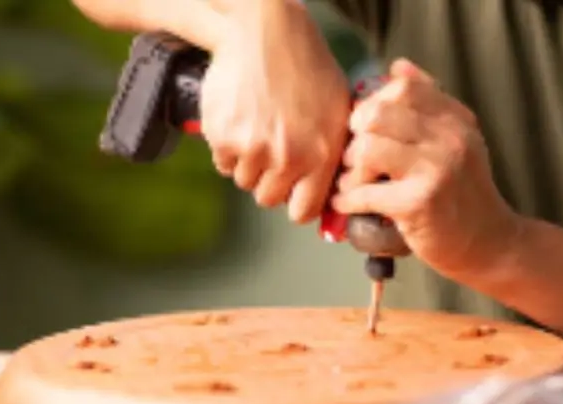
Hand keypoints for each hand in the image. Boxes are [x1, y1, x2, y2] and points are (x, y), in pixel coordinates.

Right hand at [197, 2, 350, 222]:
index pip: (303, 211)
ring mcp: (253, 148)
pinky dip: (228, 149)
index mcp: (321, 154)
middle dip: (269, 180)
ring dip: (248, 163)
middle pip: (268, 198)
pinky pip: (223, 163)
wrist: (263, 33)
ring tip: (258, 128)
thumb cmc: (306, 68)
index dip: (296, 204)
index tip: (292, 194)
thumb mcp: (339, 110)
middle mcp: (287, 157)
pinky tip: (242, 121)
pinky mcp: (223, 137)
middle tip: (272, 150)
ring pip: (244, 180)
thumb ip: (334, 154)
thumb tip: (335, 194)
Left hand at [332, 59, 524, 281]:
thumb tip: (397, 66)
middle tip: (354, 158)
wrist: (490, 244)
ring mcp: (436, 170)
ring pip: (366, 149)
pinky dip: (346, 200)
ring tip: (353, 183)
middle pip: (377, 114)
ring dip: (349, 169)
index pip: (401, 88)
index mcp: (455, 119)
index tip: (365, 128)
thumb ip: (430, 103)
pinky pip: (364, 192)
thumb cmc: (464, 194)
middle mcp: (449, 139)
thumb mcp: (458, 141)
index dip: (373, 104)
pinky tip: (347, 204)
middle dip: (355, 136)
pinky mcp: (419, 203)